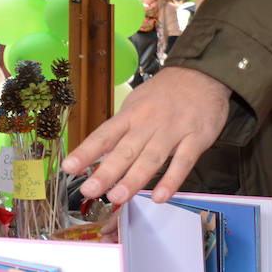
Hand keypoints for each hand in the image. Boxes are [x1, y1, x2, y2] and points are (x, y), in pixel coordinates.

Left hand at [61, 66, 231, 204]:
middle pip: (125, 150)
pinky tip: (160, 197)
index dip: (86, 151)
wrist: (202, 75)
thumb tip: (97, 154)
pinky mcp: (196, 138)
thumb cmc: (164, 94)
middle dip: (106, 172)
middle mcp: (148, 123)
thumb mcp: (136, 104)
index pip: (103, 135)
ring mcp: (173, 131)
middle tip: (89, 190)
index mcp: (130, 115)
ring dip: (134, 179)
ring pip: (151, 158)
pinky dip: (171, 180)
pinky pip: (183, 162)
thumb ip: (121, 130)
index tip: (69, 167)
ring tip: (118, 197)